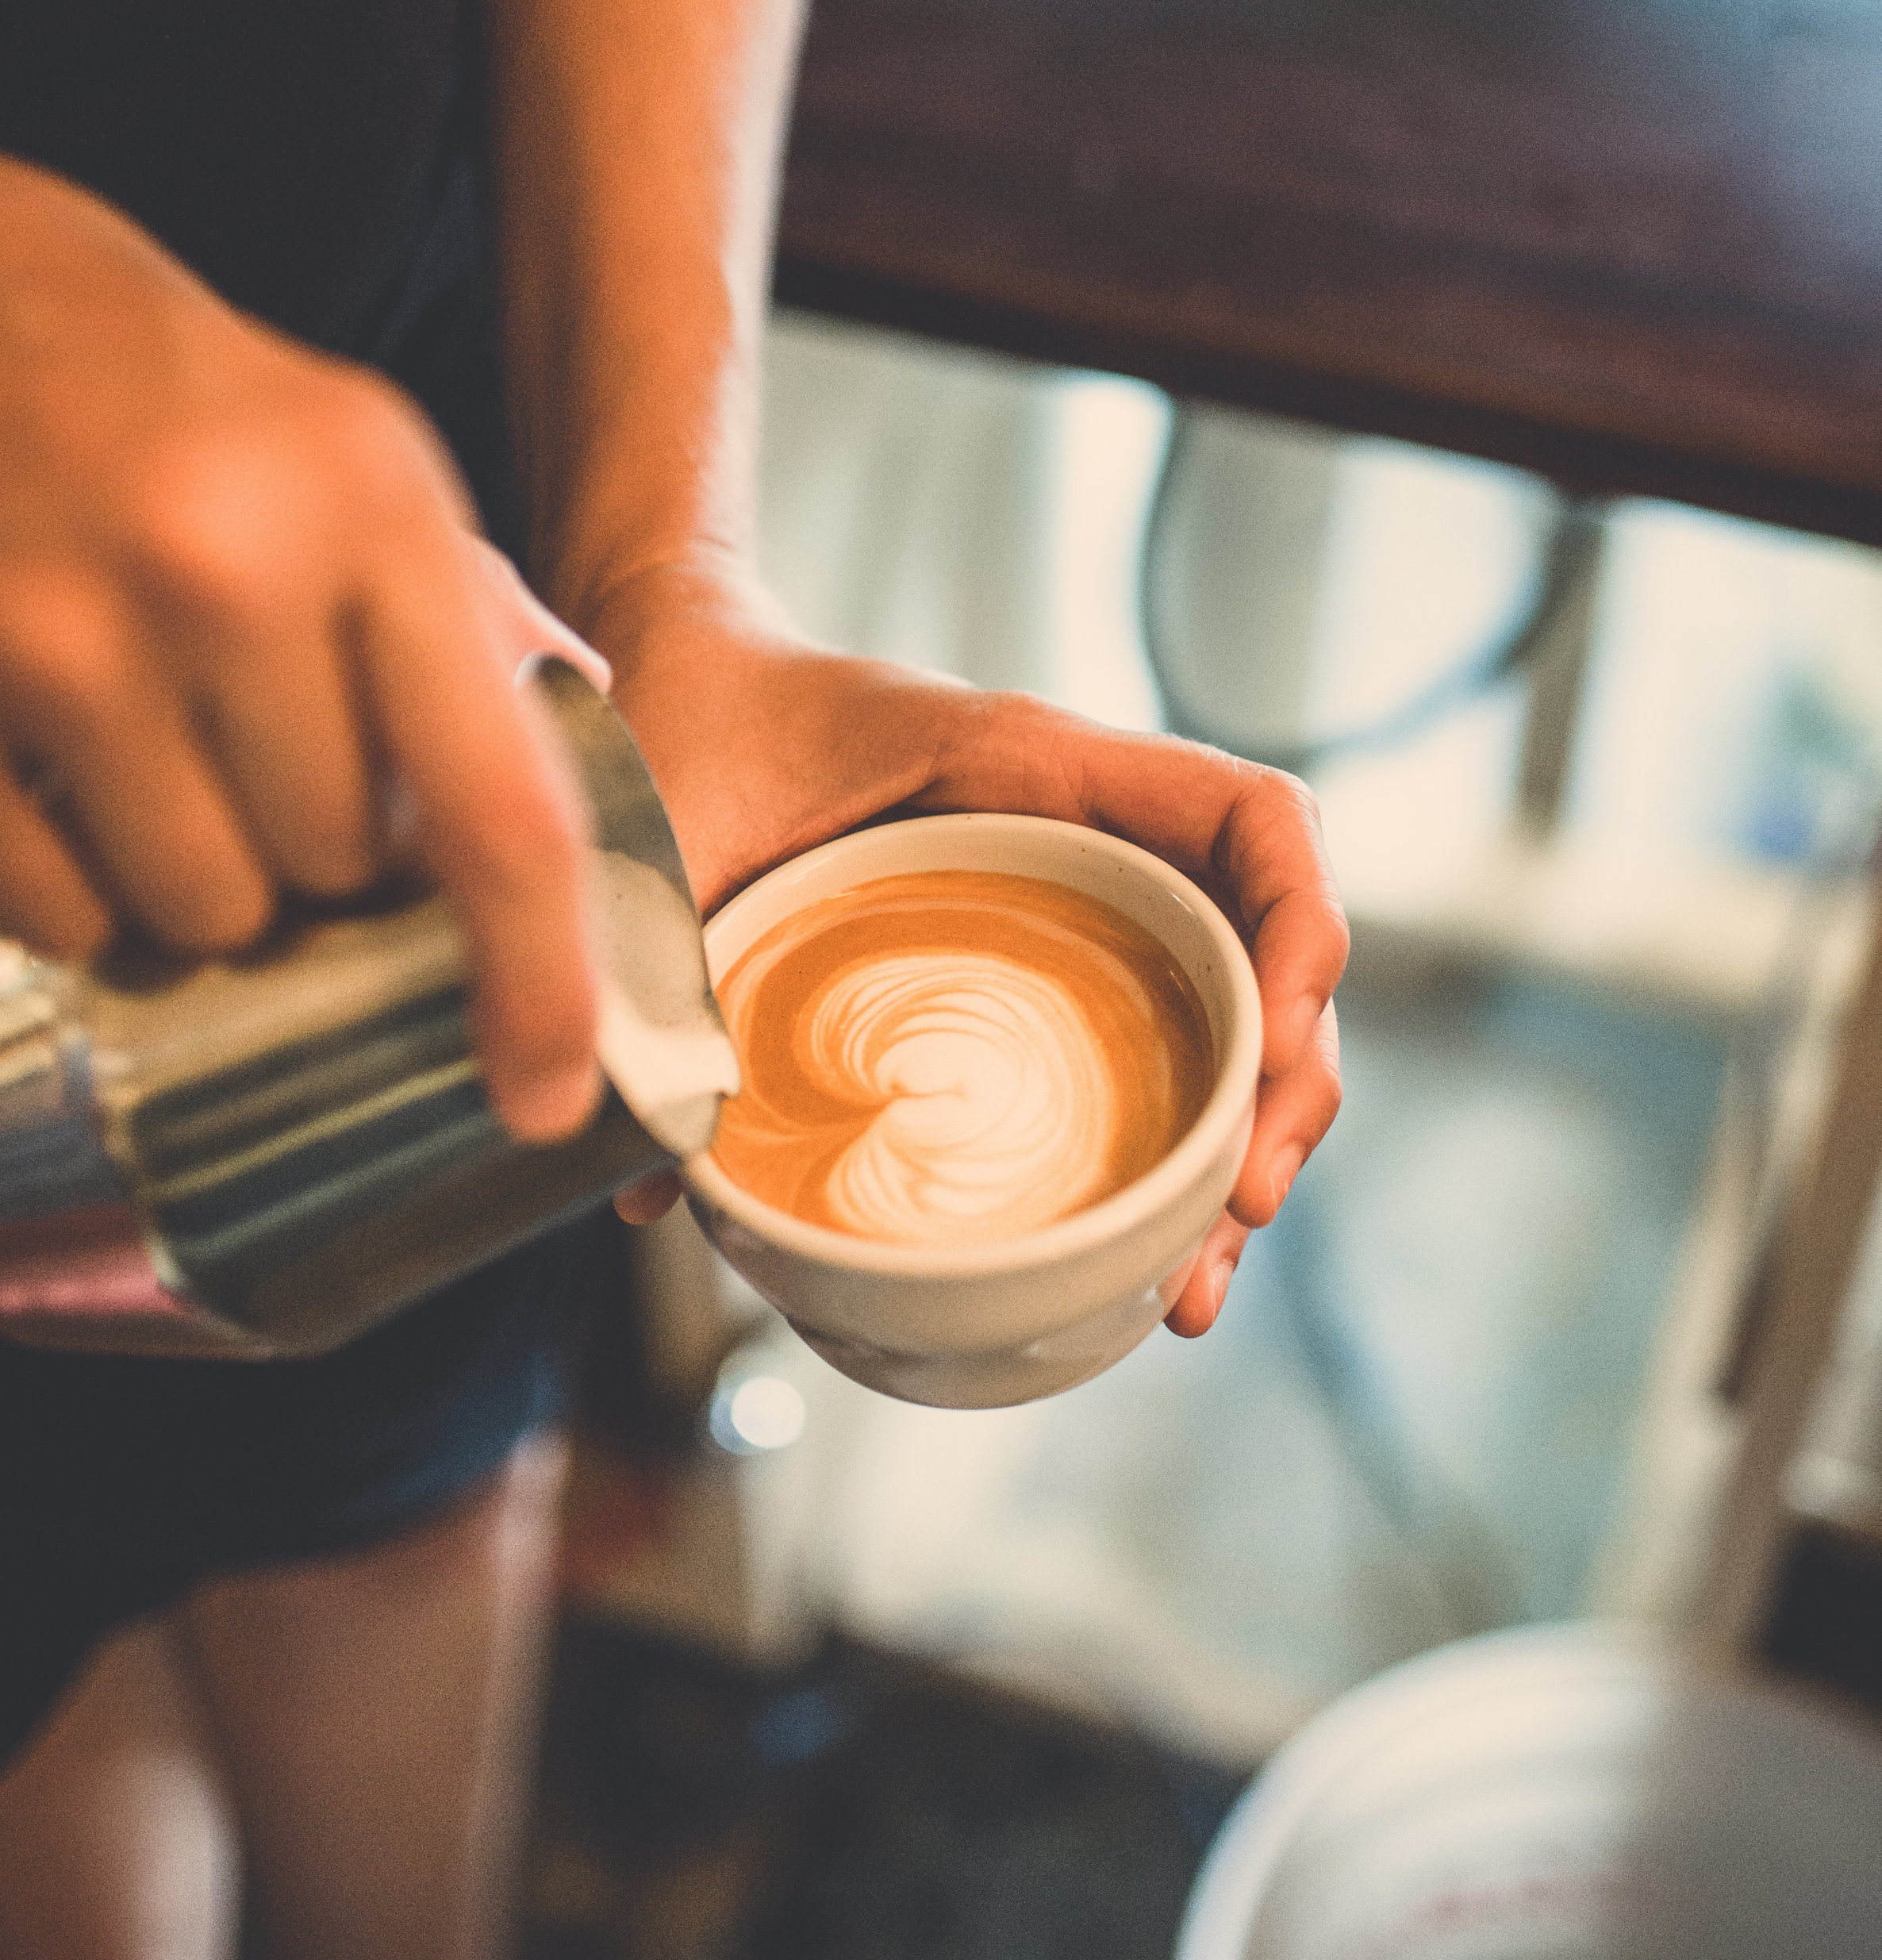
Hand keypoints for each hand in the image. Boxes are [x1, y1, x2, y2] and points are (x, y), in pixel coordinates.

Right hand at [0, 134, 607, 1138]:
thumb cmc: (160, 391)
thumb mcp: (355, 450)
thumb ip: (470, 614)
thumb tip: (576, 763)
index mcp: (366, 507)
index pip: (495, 806)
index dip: (539, 982)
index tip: (548, 1097)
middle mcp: (217, 572)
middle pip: (334, 871)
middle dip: (318, 839)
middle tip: (257, 727)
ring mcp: (51, 644)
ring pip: (199, 914)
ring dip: (197, 871)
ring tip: (153, 738)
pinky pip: (52, 914)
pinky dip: (69, 882)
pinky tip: (53, 760)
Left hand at [582, 565, 1346, 1335]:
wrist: (667, 674)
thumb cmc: (690, 716)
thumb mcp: (676, 822)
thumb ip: (659, 964)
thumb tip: (659, 1181)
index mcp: (1036, 765)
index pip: (1251, 819)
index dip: (1300, 930)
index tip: (1277, 1055)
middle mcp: (1083, 834)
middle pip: (1265, 952)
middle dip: (1284, 1090)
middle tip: (1238, 1216)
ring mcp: (1068, 905)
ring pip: (1217, 1023)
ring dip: (1233, 1148)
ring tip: (1193, 1285)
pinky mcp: (1029, 970)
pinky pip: (1141, 1053)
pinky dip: (1159, 1156)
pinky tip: (1129, 1260)